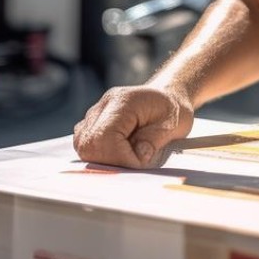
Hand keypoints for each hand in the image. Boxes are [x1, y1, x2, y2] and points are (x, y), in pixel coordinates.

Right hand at [73, 86, 193, 167]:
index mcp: (123, 102)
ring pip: (84, 146)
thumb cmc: (172, 110)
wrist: (167, 97)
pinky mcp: (91, 124)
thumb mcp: (174, 123)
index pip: (105, 136)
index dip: (120, 156)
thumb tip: (138, 156)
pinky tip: (120, 152)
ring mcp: (94, 114)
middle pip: (89, 144)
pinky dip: (101, 155)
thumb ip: (154, 140)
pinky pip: (86, 145)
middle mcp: (103, 105)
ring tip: (129, 155)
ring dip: (105, 159)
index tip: (140, 161)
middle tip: (135, 160)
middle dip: (112, 161)